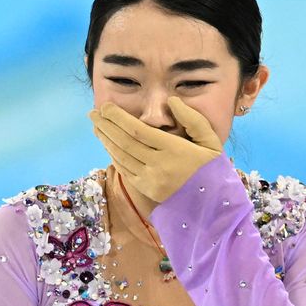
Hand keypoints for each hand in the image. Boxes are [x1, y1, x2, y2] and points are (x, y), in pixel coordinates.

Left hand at [87, 96, 223, 205]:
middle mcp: (158, 164)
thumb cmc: (212, 169)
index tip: (106, 106)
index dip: (119, 118)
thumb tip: (172, 101)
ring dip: (105, 140)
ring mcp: (150, 179)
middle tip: (93, 113)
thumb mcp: (211, 141)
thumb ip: (192, 119)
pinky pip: (125, 170)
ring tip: (96, 125)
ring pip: (121, 156)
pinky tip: (107, 144)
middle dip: (106, 126)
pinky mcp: (146, 189)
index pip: (138, 131)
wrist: (213, 204)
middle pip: (125, 142)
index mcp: (174, 149)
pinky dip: (113, 156)